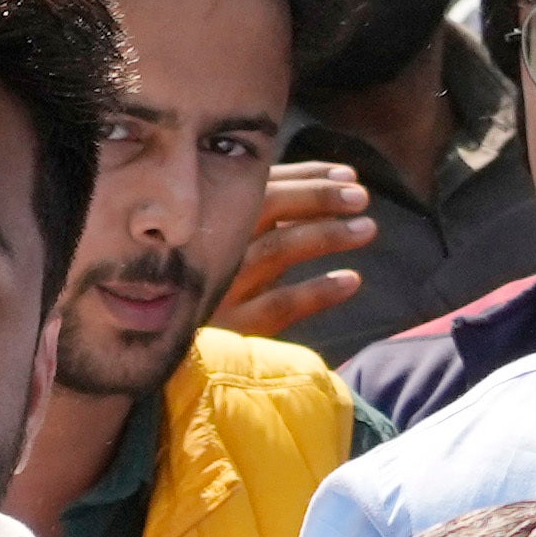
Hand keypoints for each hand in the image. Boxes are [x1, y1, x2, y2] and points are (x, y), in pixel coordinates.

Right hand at [220, 157, 384, 345]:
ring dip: (325, 235)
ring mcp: (219, 289)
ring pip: (276, 250)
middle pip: (265, 208)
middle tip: (360, 196)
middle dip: (317, 196)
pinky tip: (350, 281)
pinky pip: (279, 304)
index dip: (306, 177)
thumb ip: (260, 219)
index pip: (260, 185)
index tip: (347, 175)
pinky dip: (317, 290)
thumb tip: (327, 185)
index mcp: (209, 221)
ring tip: (367, 228)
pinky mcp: (232, 329)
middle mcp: (210, 247)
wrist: (168, 361)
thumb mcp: (226, 250)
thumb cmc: (208, 295)